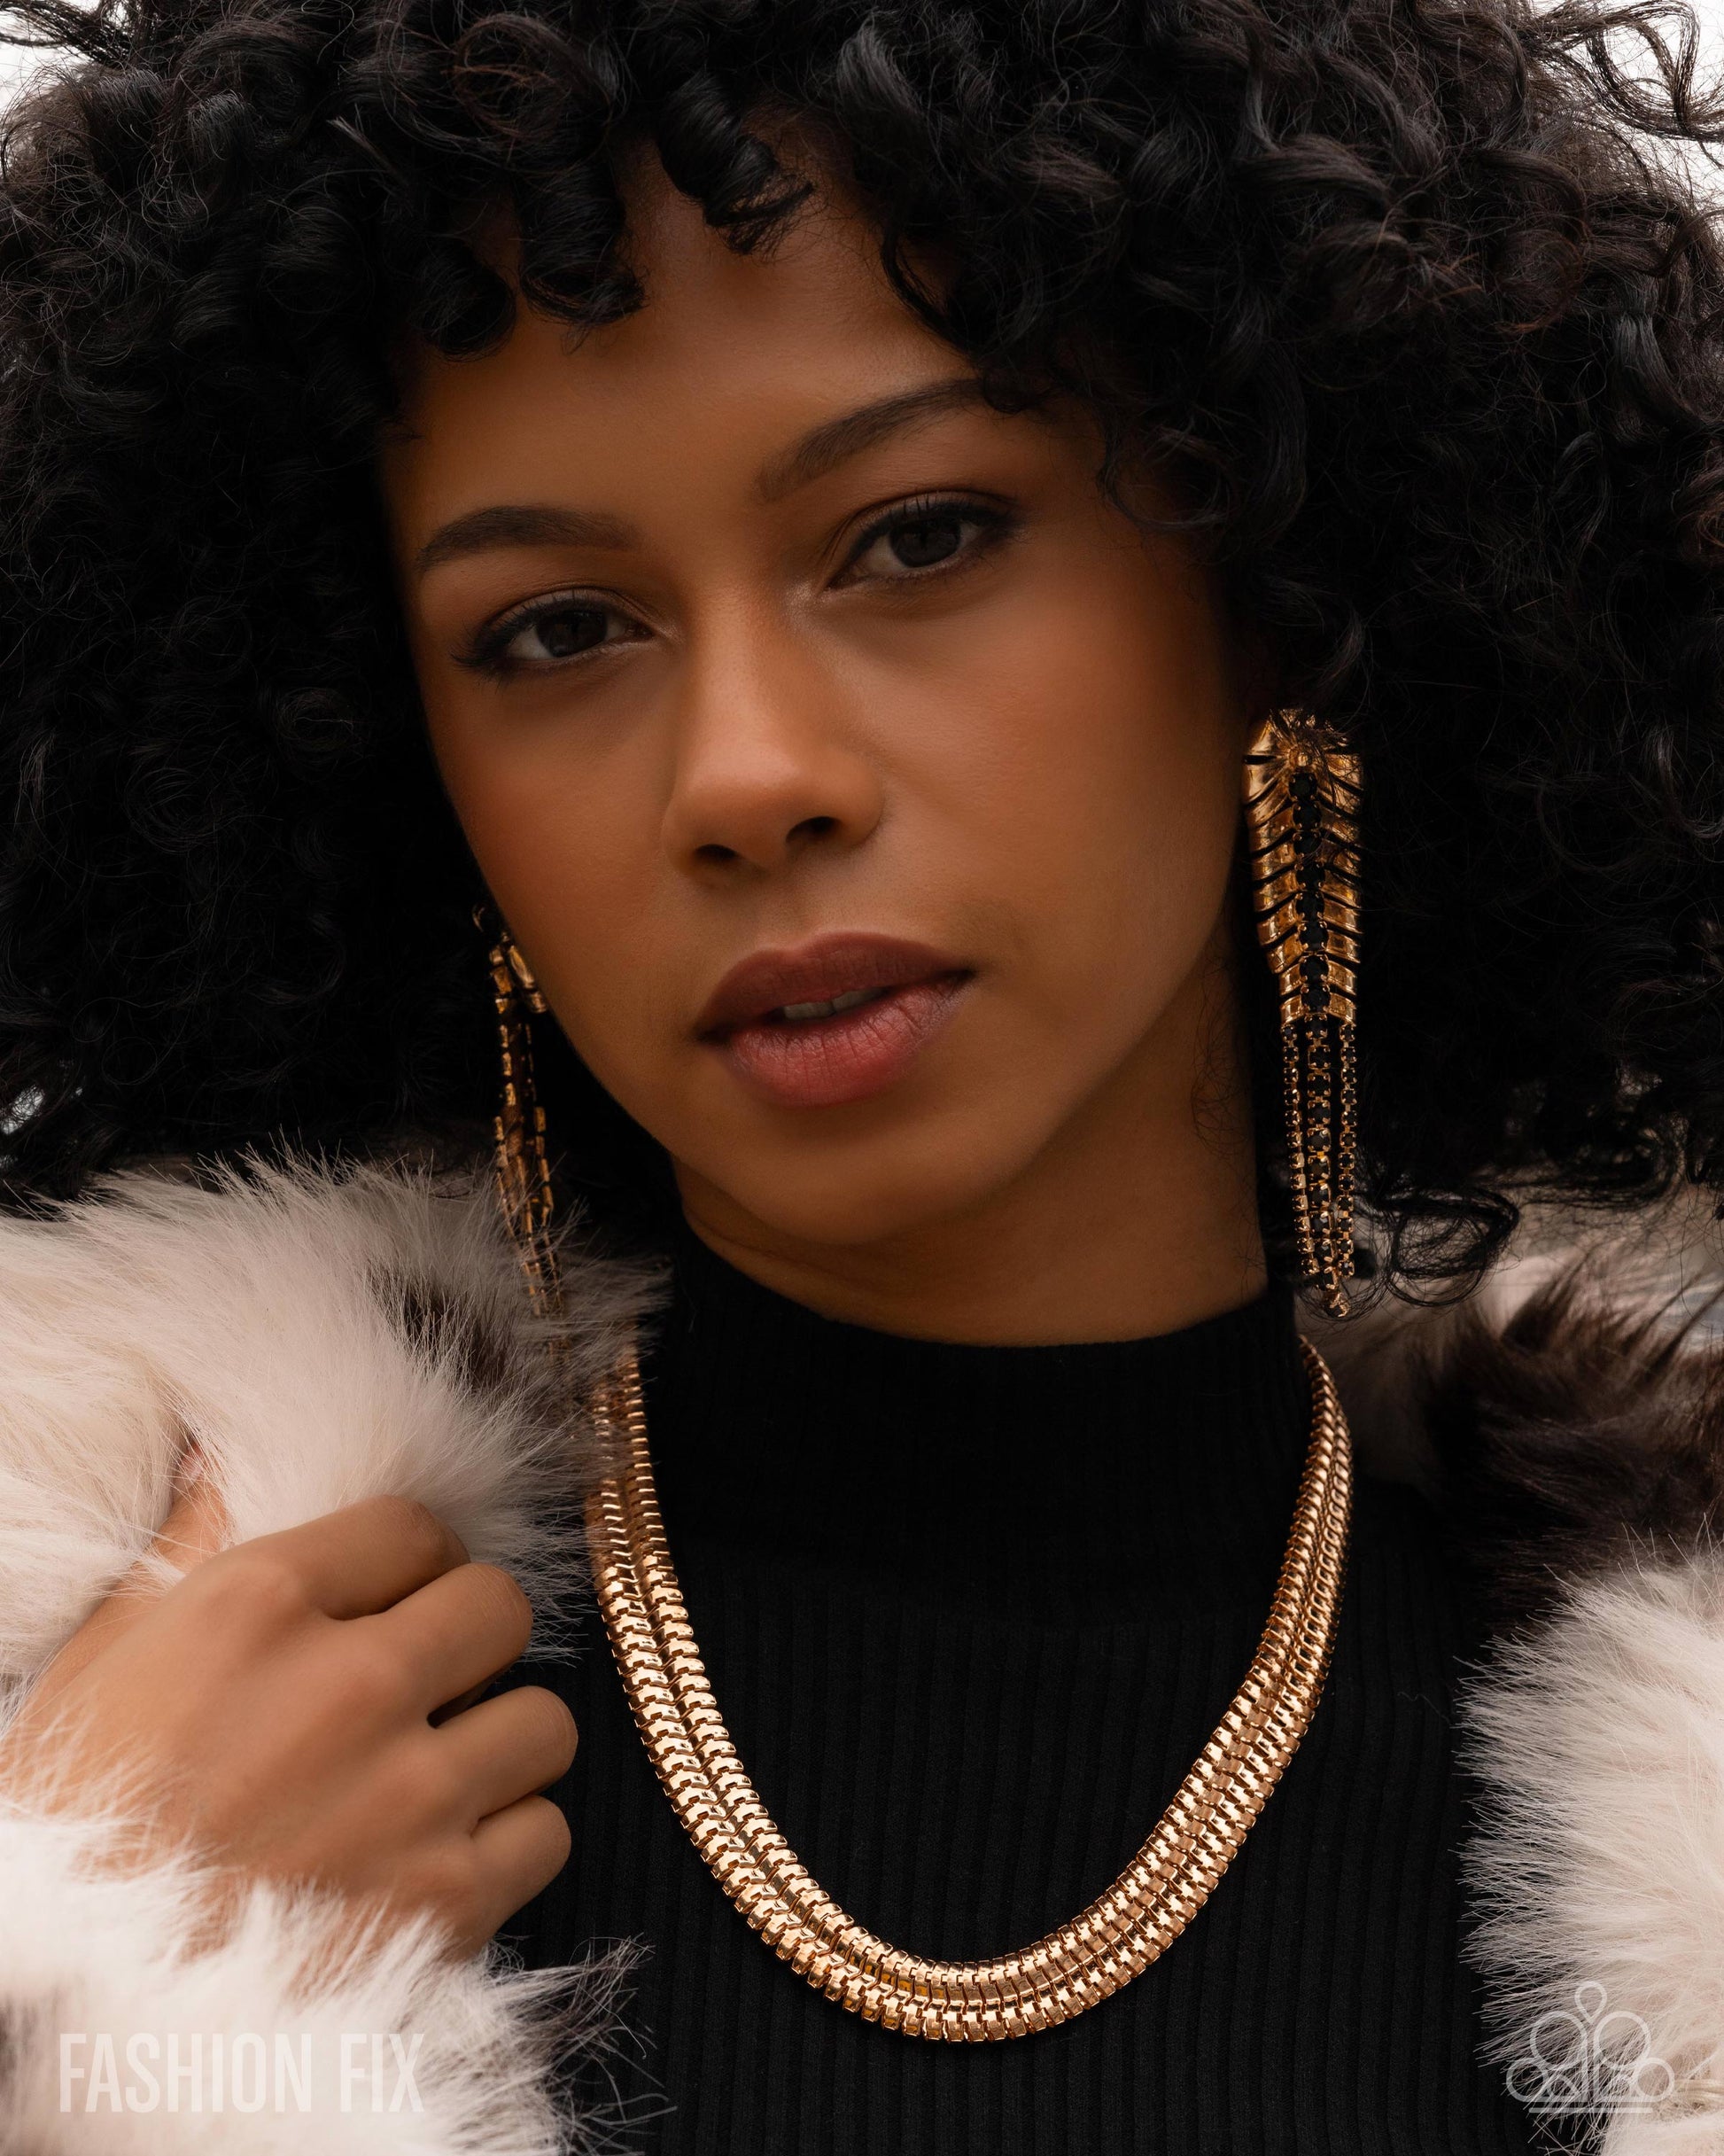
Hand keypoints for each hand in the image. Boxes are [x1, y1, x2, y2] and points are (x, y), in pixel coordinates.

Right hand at [3, 1470, 576, 1955]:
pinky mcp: (444, 1903)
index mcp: (259, 1607)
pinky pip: (544, 1832)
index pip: (415, 1527)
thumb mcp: (102, 1660)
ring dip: (499, 1745)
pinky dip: (507, 1844)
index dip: (412, 1562)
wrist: (60, 2003)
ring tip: (440, 1772)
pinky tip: (442, 1851)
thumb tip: (226, 1459)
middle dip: (469, 1639)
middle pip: (500, 1607)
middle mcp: (350, 1687)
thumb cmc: (68, 1824)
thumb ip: (186, 1547)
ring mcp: (407, 1797)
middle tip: (427, 1680)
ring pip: (542, 1723)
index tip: (397, 1597)